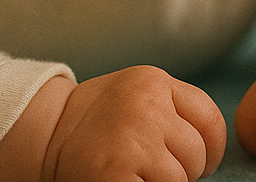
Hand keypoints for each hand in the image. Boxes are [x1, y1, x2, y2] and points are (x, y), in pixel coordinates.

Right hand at [43, 66, 225, 181]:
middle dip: (183, 170)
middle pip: (197, 154)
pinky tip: (128, 181)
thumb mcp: (138, 95)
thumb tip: (211, 152)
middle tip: (151, 169)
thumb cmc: (98, 121)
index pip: (211, 121)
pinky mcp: (117, 175)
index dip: (209, 149)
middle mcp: (147, 106)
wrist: (44, 134)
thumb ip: (174, 109)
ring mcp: (133, 141)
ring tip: (137, 175)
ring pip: (181, 179)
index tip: (196, 161)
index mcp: (154, 82)